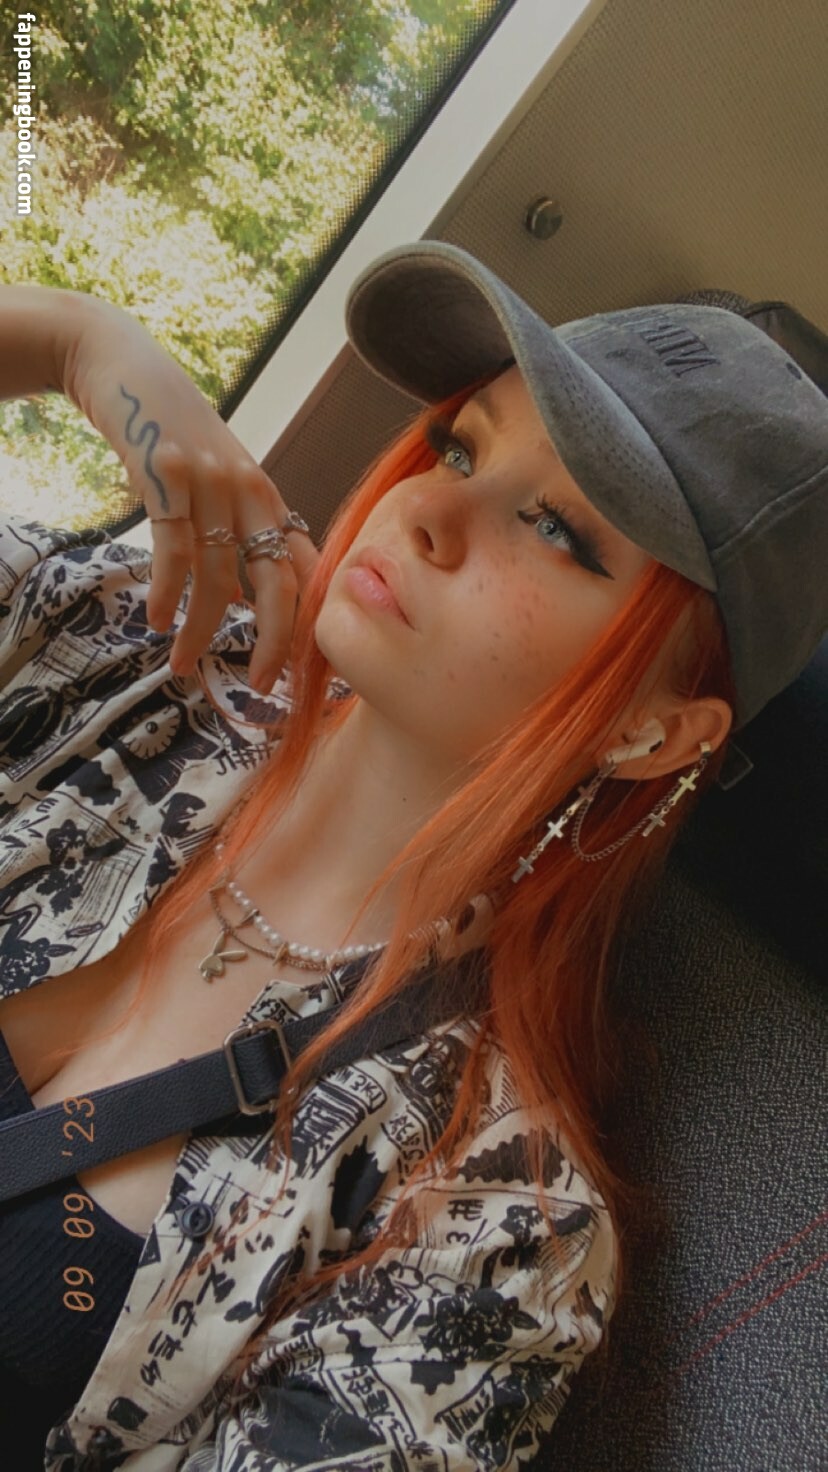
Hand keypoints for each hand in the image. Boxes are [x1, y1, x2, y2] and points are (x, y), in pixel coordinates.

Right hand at [61, 295, 320, 690]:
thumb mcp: (220, 478)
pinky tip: (157, 621)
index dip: (309, 620)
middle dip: (274, 640)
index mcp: (268, 497)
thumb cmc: (174, 432)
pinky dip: (167, 594)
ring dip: (201, 631)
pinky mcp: (168, 475)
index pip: (304, 568)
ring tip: (181, 666)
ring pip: (218, 577)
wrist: (125, 369)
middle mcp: (251, 492)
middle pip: (278, 580)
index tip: (306, 666)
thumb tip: (244, 600)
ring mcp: (211, 483)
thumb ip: (237, 532)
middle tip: (263, 685)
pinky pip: (174, 551)